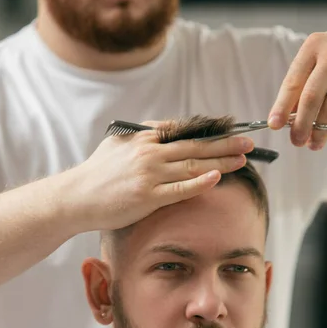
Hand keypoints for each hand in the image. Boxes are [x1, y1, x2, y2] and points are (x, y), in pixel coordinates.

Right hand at [61, 124, 253, 232]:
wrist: (77, 197)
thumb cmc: (98, 172)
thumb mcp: (119, 144)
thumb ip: (145, 135)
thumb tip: (169, 129)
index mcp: (144, 137)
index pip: (185, 130)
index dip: (211, 131)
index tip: (231, 130)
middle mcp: (150, 152)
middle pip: (195, 146)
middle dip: (225, 143)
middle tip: (249, 142)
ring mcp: (150, 174)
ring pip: (193, 165)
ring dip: (221, 161)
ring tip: (243, 159)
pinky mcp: (148, 197)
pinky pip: (180, 189)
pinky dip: (199, 182)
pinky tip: (217, 177)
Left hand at [268, 20, 326, 149]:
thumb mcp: (323, 60)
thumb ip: (305, 84)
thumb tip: (286, 118)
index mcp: (313, 47)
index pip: (292, 82)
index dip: (281, 106)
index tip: (274, 125)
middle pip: (310, 97)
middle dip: (301, 125)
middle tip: (296, 142)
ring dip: (321, 131)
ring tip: (316, 144)